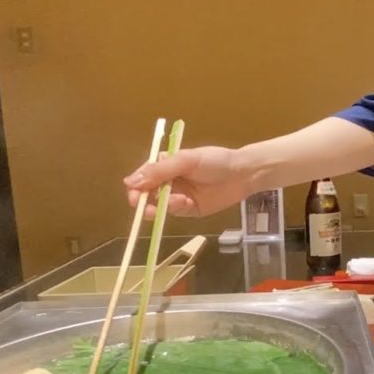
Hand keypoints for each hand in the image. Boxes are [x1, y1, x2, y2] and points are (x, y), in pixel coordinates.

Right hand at [123, 146, 251, 218]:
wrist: (243, 174)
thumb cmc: (216, 161)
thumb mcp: (186, 160)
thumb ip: (159, 171)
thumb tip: (130, 182)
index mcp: (165, 164)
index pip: (142, 176)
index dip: (135, 187)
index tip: (135, 196)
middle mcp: (168, 180)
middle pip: (146, 194)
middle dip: (146, 203)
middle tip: (149, 209)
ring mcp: (178, 195)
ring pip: (159, 206)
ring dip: (164, 206)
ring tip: (180, 200)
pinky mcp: (189, 209)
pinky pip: (175, 213)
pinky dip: (177, 209)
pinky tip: (188, 202)